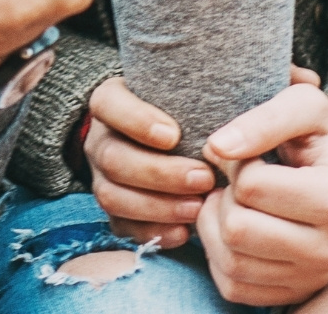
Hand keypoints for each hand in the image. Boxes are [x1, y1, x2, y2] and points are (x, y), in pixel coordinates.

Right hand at [84, 76, 209, 249]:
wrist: (176, 141)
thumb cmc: (186, 112)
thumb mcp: (187, 95)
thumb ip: (198, 99)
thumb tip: (228, 122)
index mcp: (110, 103)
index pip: (107, 105)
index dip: (136, 121)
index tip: (174, 136)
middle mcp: (100, 140)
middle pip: (112, 158)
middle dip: (159, 172)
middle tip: (203, 178)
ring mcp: (102, 177)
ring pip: (111, 196)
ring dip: (157, 205)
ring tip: (197, 208)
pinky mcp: (114, 210)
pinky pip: (122, 226)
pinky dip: (154, 231)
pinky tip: (184, 232)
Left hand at [192, 79, 327, 306]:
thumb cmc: (320, 137)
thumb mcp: (305, 105)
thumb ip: (263, 119)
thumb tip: (217, 148)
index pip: (251, 186)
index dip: (235, 160)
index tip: (247, 150)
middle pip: (237, 229)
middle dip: (225, 195)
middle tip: (237, 179)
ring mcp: (311, 278)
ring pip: (229, 261)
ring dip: (216, 223)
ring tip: (235, 200)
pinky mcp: (291, 295)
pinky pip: (231, 286)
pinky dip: (219, 254)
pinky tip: (235, 226)